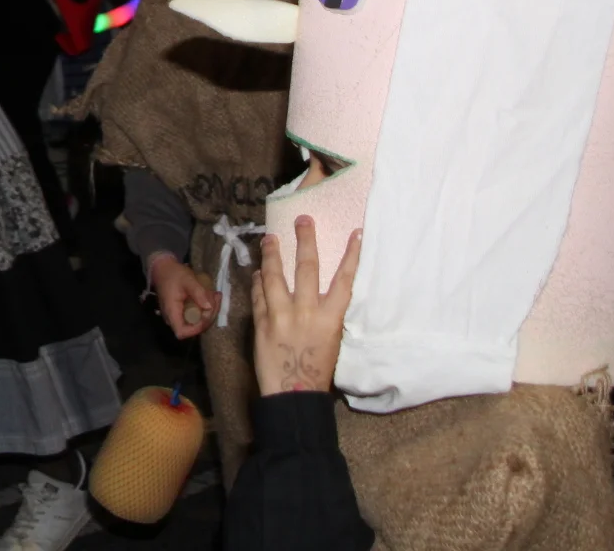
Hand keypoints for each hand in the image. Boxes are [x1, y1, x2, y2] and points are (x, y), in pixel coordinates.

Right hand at [151, 255, 218, 339]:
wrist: (163, 268)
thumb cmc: (173, 274)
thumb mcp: (187, 279)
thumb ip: (198, 292)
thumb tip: (209, 307)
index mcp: (171, 312)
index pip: (182, 332)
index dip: (196, 329)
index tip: (207, 315)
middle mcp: (172, 318)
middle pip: (192, 329)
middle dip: (208, 317)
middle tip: (216, 299)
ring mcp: (177, 316)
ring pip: (196, 323)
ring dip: (209, 313)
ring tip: (215, 296)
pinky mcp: (181, 312)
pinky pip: (194, 317)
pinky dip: (204, 309)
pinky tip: (210, 297)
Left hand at [251, 215, 361, 396]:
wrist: (292, 393)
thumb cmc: (317, 370)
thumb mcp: (331, 341)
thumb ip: (324, 316)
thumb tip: (317, 294)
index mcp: (331, 318)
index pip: (344, 280)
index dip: (351, 255)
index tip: (355, 233)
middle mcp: (306, 311)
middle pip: (306, 267)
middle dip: (305, 240)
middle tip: (303, 219)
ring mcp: (281, 314)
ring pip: (275, 275)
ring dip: (272, 254)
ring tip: (270, 238)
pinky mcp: (262, 321)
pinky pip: (259, 293)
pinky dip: (258, 281)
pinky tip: (258, 271)